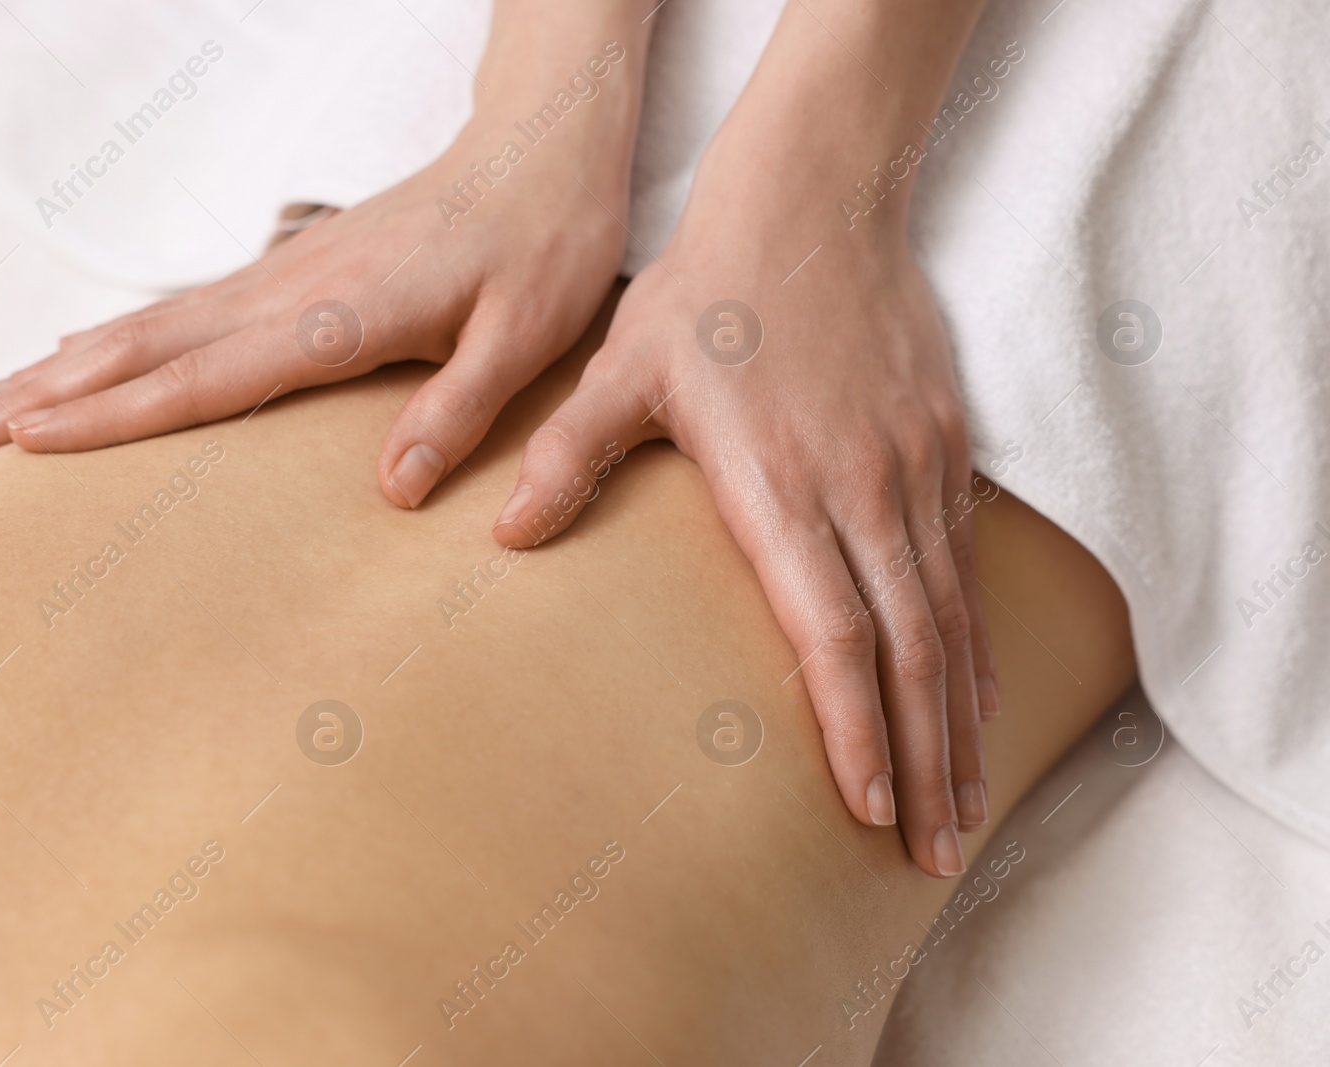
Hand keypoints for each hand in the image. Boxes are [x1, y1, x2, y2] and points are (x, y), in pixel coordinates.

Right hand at [0, 31, 646, 514]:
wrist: (541, 150)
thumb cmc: (542, 244)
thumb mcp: (526, 339)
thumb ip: (458, 412)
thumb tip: (394, 494)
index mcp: (340, 317)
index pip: (207, 378)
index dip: (114, 416)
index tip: (29, 444)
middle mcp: (293, 291)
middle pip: (149, 348)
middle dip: (50, 394)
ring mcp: (286, 274)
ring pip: (154, 326)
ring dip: (66, 366)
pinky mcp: (295, 268)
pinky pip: (188, 311)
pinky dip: (121, 340)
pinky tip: (88, 355)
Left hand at [492, 165, 997, 878]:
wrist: (811, 199)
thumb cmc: (707, 292)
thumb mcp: (619, 367)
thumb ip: (567, 454)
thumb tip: (504, 536)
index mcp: (781, 483)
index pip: (832, 630)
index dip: (853, 726)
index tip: (865, 811)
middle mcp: (864, 489)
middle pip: (912, 650)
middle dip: (925, 762)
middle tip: (932, 858)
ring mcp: (915, 470)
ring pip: (954, 620)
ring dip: (962, 721)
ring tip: (964, 808)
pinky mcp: (945, 448)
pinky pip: (970, 569)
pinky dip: (979, 645)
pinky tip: (979, 698)